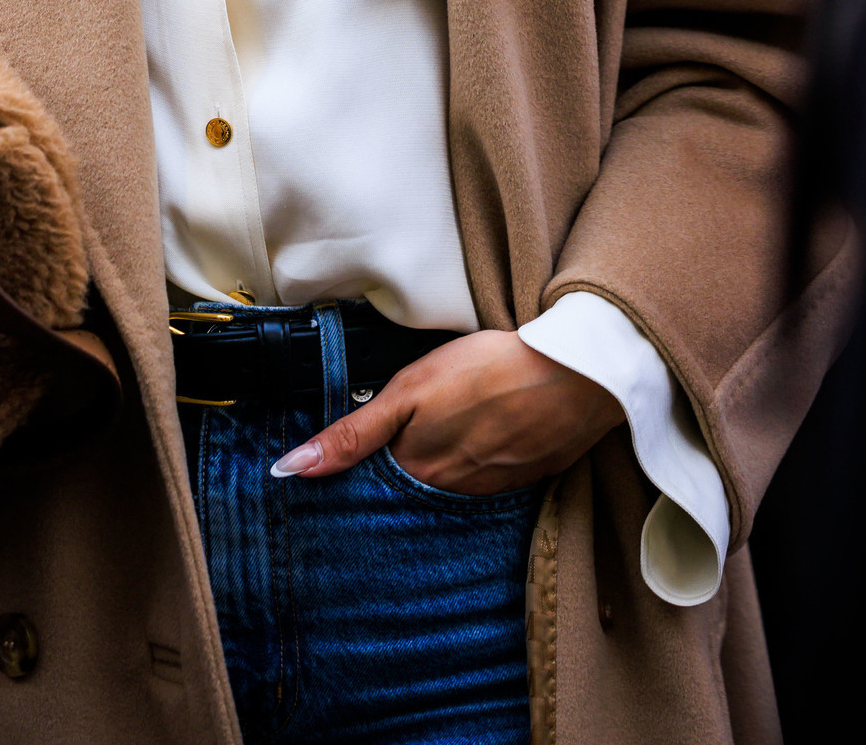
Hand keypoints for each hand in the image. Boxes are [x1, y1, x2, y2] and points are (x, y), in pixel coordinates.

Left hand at [271, 330, 623, 495]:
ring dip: (433, 477)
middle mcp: (452, 494)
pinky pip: (484, 485)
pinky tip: (474, 444)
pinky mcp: (524, 478)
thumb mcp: (409, 391)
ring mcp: (492, 489)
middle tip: (377, 465)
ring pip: (447, 492)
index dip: (352, 480)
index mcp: (418, 473)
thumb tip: (291, 470)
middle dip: (390, 484)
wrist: (574, 374)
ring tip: (426, 450)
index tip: (333, 477)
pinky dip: (471, 470)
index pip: (372, 490)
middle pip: (410, 495)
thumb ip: (352, 434)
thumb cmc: (488, 371)